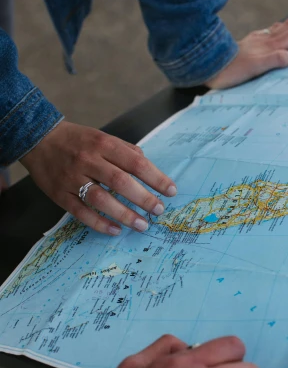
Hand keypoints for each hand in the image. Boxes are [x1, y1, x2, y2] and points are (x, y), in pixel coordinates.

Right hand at [21, 121, 176, 235]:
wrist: (37, 138)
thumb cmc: (77, 140)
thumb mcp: (102, 137)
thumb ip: (126, 151)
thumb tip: (149, 167)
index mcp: (102, 144)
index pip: (135, 163)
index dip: (156, 178)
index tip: (171, 191)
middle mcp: (88, 160)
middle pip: (120, 182)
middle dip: (143, 198)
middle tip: (159, 210)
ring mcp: (72, 178)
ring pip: (101, 199)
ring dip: (124, 214)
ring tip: (142, 225)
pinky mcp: (59, 194)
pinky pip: (81, 212)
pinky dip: (99, 223)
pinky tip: (116, 231)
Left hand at [205, 19, 287, 89]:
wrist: (208, 66)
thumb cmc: (230, 72)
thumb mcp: (254, 68)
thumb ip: (274, 60)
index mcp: (270, 45)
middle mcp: (265, 39)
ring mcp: (257, 40)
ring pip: (282, 28)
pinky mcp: (249, 44)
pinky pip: (271, 33)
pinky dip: (282, 31)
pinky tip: (278, 33)